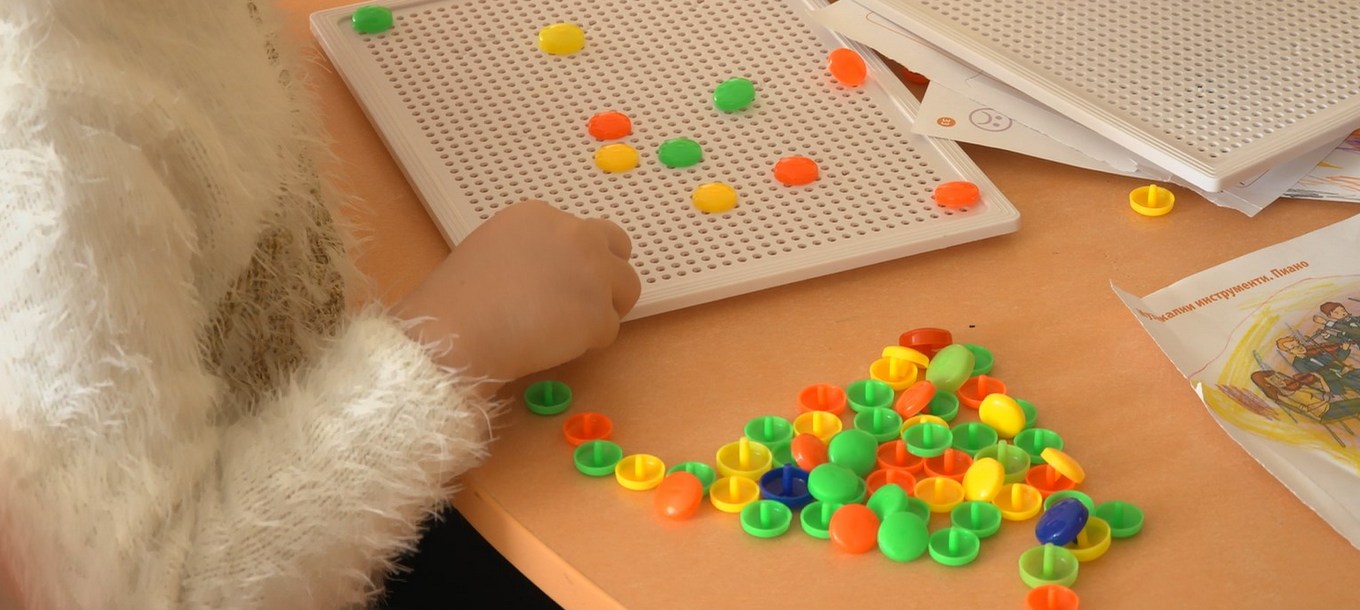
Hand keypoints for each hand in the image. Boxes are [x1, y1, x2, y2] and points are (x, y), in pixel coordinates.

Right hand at [396, 200, 640, 387]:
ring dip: (605, 308)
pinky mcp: (600, 313)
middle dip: (608, 272)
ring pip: (627, 288)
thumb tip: (549, 275)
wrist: (455, 332)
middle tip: (583, 301)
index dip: (574, 259)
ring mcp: (593, 272)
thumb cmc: (455, 300)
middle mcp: (574, 234)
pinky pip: (609, 330)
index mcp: (540, 215)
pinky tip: (554, 347)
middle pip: (619, 247)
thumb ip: (530, 252)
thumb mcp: (491, 250)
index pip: (581, 231)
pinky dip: (588, 343)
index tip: (556, 282)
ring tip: (570, 329)